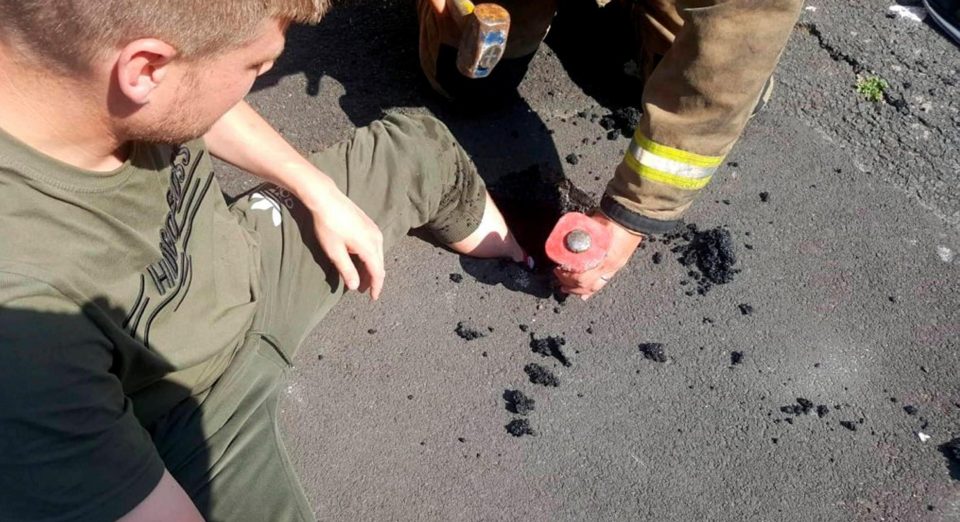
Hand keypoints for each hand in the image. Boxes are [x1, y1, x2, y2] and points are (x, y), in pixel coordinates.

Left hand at [300, 174, 384, 299]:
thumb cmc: (328, 225)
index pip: (378, 272)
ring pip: (377, 255)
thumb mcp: (334, 251)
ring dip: (370, 268)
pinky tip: (359, 259)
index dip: (376, 287)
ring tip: (360, 277)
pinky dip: (369, 257)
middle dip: (372, 278)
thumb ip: (347, 270)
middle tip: (363, 290)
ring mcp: (374, 229)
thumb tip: (356, 286)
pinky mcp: (369, 224)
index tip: (373, 298)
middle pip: (379, 264)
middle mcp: (377, 238)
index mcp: (370, 247)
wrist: (325, 198)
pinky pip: (375, 245)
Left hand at [554, 213, 643, 299]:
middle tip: (559, 278)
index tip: (558, 269)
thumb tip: (568, 232)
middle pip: (586, 285)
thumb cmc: (613, 218)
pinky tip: (584, 295)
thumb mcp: (591, 224)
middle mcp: (610, 266)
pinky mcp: (618, 265)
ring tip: (567, 288)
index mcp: (603, 257)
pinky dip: (591, 290)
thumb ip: (580, 230)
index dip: (567, 277)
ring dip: (579, 289)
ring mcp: (615, 267)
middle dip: (570, 284)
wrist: (632, 216)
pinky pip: (603, 282)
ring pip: (594, 287)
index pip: (582, 277)